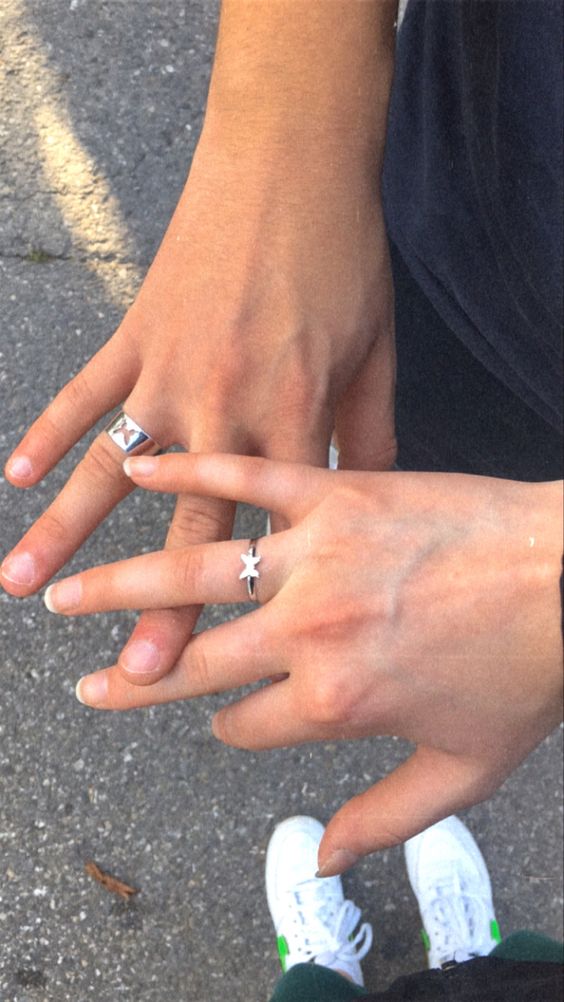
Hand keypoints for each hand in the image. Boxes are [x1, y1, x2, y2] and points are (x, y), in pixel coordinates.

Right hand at [1, 140, 395, 685]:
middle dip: (150, 605)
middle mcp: (222, 409)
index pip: (259, 538)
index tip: (205, 668)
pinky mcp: (136, 334)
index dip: (231, 611)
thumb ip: (368, 441)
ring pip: (109, 468)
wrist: (291, 167)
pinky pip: (85, 392)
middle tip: (124, 672)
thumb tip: (365, 508)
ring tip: (17, 585)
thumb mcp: (377, 357)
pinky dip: (47, 429)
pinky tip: (14, 474)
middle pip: (182, 527)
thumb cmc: (342, 264)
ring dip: (64, 531)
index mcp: (291, 422)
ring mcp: (169, 372)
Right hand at [44, 454, 562, 871]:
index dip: (227, 727)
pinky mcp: (334, 492)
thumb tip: (328, 859)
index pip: (244, 724)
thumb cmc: (525, 671)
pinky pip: (246, 478)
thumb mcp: (466, 770)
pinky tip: (141, 469)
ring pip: (192, 573)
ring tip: (62, 594)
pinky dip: (190, 472)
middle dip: (131, 677)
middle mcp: (307, 630)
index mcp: (334, 700)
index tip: (223, 717)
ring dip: (119, 586)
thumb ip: (388, 818)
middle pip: (194, 659)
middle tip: (87, 681)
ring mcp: (315, 554)